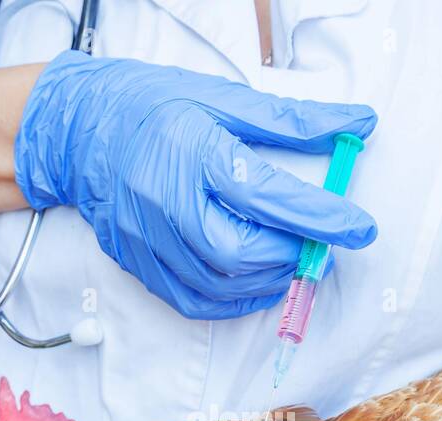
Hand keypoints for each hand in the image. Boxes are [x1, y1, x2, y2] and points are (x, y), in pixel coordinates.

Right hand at [14, 51, 377, 318]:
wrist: (81, 130)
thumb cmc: (155, 106)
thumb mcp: (226, 98)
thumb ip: (293, 121)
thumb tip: (357, 125)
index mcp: (193, 152)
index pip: (266, 196)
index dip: (319, 217)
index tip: (360, 228)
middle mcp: (166, 200)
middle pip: (238, 252)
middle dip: (290, 255)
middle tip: (319, 246)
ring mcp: (147, 237)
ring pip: (217, 283)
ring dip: (267, 280)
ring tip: (291, 260)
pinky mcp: (138, 261)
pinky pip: (191, 300)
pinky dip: (233, 301)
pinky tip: (256, 284)